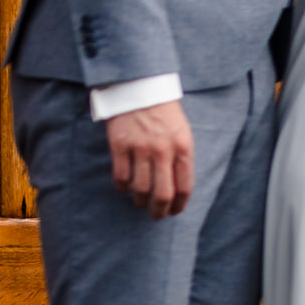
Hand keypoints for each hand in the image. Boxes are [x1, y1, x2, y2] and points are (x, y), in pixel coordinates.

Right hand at [105, 101, 193, 218]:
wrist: (140, 88)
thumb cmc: (164, 113)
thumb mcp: (183, 133)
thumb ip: (182, 159)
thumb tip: (179, 188)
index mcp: (183, 149)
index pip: (185, 187)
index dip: (179, 205)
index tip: (174, 211)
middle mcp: (163, 151)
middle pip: (163, 194)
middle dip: (160, 210)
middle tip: (156, 216)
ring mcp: (140, 148)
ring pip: (141, 188)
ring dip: (141, 202)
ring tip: (140, 203)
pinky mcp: (119, 145)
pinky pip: (121, 176)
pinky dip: (122, 187)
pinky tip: (124, 189)